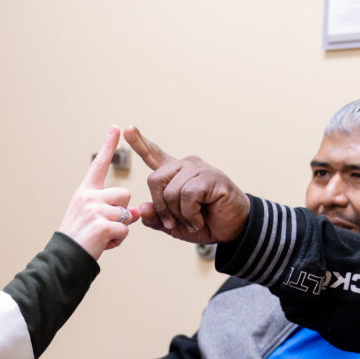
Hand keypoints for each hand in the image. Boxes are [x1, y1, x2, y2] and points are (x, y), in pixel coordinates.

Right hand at [58, 126, 138, 259]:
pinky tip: (103, 243)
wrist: (65, 258)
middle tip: (103, 225)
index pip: (98, 165)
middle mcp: (88, 196)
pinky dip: (118, 240)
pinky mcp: (102, 225)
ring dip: (120, 228)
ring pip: (127, 214)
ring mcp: (94, 210)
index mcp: (85, 192)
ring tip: (102, 235)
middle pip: (125, 195)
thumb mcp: (94, 218)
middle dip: (122, 211)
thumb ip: (114, 210)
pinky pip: (124, 230)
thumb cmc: (80, 238)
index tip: (116, 127)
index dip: (108, 145)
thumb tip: (136, 212)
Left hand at [123, 126, 250, 243]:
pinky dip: (191, 214)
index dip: (140, 143)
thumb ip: (156, 218)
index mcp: (174, 174)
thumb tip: (142, 208)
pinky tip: (200, 218)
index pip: (154, 155)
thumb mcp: (174, 225)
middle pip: (154, 180)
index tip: (127, 129)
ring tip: (193, 220)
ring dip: (180, 214)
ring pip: (171, 191)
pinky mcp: (211, 177)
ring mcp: (199, 169)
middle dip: (161, 207)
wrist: (232, 229)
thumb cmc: (205, 223)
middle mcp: (185, 166)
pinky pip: (188, 195)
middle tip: (174, 223)